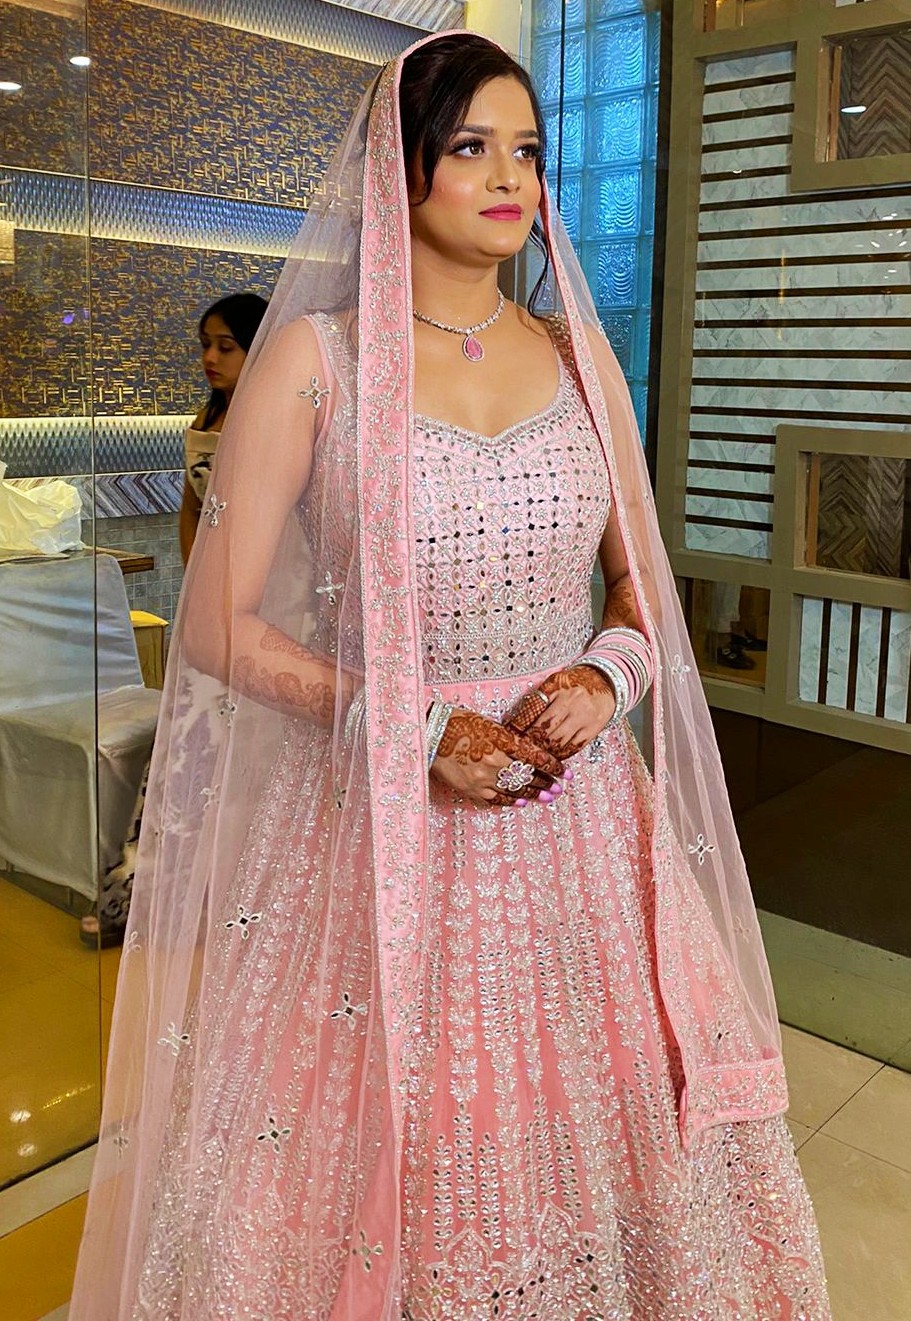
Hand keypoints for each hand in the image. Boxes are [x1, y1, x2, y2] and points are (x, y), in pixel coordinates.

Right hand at [430, 708, 566, 807]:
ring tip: (547, 797)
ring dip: (533, 794)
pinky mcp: (471, 789)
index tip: (565, 772)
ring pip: (515, 789)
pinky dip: (510, 801)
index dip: (552, 766)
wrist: (429, 735)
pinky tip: (521, 802)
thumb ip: (508, 739)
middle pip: (528, 776)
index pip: (535, 756)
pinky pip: (495, 799)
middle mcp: (495, 761)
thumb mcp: (488, 724)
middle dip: (546, 783)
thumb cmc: (458, 722)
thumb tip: (528, 751)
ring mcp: (482, 778)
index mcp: (500, 740)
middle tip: (559, 789)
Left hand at [505, 665, 615, 759]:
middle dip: (531, 742)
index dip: (520, 725)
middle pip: (545, 729)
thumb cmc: (574, 683)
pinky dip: (561, 754)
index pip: (533, 709)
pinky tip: (553, 757)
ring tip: (535, 756)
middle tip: (521, 750)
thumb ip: (538, 699)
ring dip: (545, 751)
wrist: (605, 682)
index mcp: (558, 688)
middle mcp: (571, 702)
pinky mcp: (593, 729)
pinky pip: (574, 747)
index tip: (511, 735)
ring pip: (558, 742)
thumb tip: (516, 722)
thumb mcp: (554, 683)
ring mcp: (584, 717)